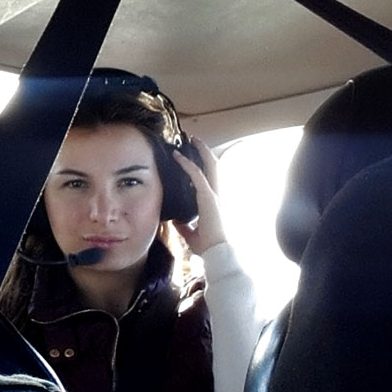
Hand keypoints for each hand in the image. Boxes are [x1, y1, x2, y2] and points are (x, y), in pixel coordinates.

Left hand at [171, 137, 226, 254]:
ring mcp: (214, 195)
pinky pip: (197, 175)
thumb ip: (184, 225)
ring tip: (191, 139)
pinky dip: (187, 164)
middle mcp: (216, 195)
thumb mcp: (191, 233)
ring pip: (210, 166)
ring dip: (200, 151)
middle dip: (205, 152)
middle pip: (214, 167)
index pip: (209, 178)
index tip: (192, 156)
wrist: (216, 252)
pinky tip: (178, 156)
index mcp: (213, 202)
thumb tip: (174, 220)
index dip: (203, 165)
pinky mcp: (208, 197)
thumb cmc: (207, 245)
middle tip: (195, 140)